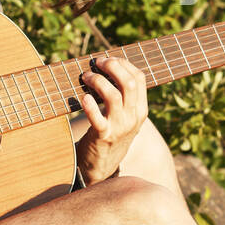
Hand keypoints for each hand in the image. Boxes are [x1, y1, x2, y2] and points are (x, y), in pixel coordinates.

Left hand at [75, 53, 147, 184]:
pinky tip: (83, 97)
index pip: (139, 78)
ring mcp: (119, 127)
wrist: (103, 165)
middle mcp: (133, 117)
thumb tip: (107, 65)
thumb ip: (123, 96)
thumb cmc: (110, 133)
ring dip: (98, 81)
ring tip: (85, 76)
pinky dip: (89, 105)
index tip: (109, 58)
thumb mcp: (124, 116)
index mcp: (141, 110)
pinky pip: (97, 118)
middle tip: (97, 62)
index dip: (124, 63)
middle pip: (129, 83)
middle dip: (112, 67)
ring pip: (114, 96)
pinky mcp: (103, 136)